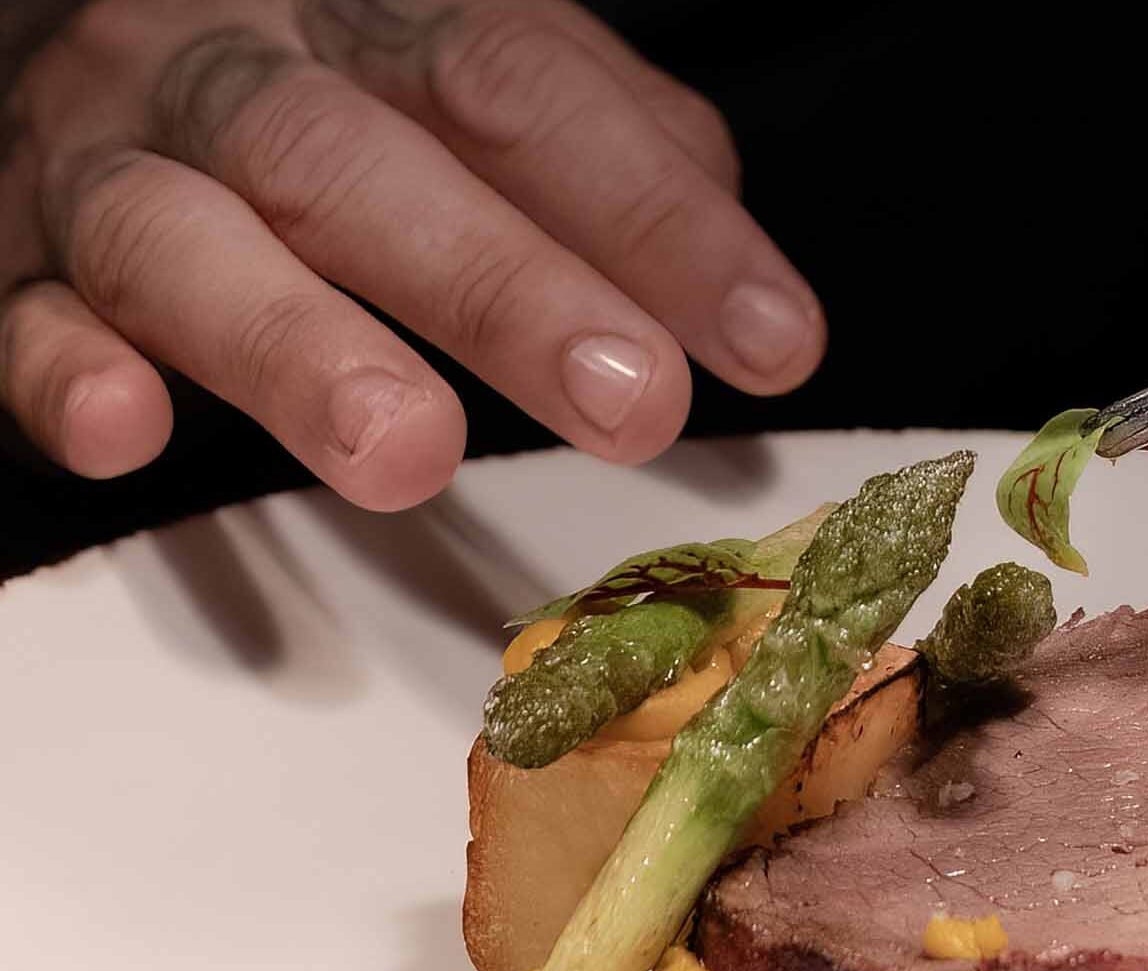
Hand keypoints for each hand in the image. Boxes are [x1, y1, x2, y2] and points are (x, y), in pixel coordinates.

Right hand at [0, 0, 825, 508]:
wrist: (89, 18)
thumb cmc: (329, 70)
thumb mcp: (471, 63)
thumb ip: (603, 137)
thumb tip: (724, 243)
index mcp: (376, 16)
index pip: (529, 94)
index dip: (657, 219)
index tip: (773, 341)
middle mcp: (238, 70)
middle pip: (368, 162)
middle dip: (504, 288)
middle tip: (630, 401)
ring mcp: (108, 157)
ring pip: (184, 234)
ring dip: (296, 344)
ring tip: (405, 452)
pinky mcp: (12, 256)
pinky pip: (23, 310)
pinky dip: (62, 368)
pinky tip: (124, 429)